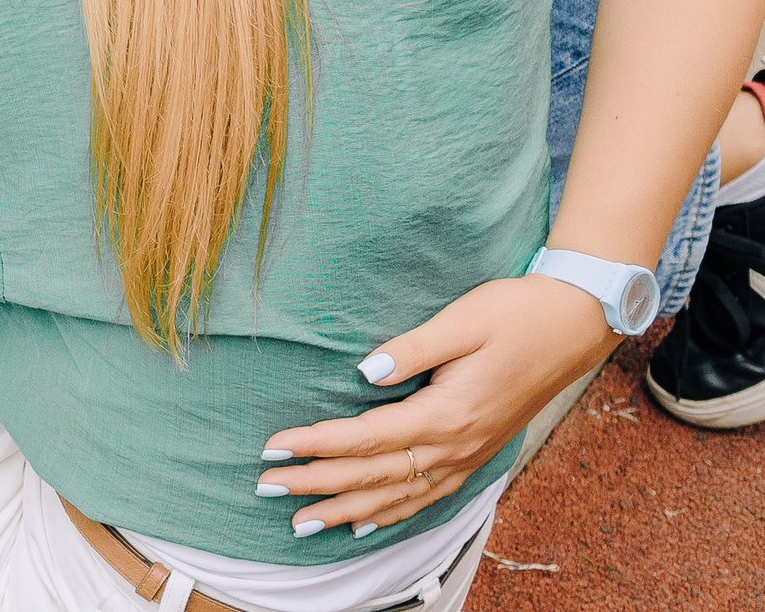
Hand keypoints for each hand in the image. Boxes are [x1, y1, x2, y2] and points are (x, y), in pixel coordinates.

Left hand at [260, 274, 609, 536]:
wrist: (573, 326)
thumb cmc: (515, 314)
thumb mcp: (462, 320)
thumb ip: (412, 349)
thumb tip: (364, 371)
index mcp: (448, 413)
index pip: (369, 438)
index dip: (319, 445)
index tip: (275, 447)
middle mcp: (457, 446)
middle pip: (375, 475)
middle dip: (318, 484)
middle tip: (266, 487)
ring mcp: (468, 456)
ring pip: (399, 497)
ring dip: (347, 511)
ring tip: (301, 523)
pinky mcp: (475, 454)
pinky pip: (428, 497)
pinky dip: (392, 515)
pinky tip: (364, 525)